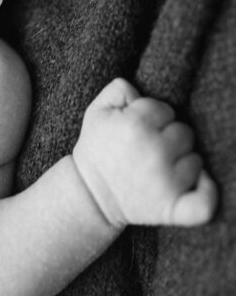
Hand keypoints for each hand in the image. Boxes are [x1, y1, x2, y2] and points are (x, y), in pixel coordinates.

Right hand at [72, 78, 217, 228]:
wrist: (89, 194)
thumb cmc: (95, 149)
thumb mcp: (96, 111)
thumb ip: (119, 89)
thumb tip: (141, 92)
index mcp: (137, 124)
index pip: (165, 110)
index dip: (152, 117)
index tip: (139, 129)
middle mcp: (155, 151)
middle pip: (184, 132)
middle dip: (169, 136)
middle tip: (149, 148)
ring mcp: (167, 181)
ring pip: (195, 160)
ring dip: (183, 161)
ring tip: (160, 166)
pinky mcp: (172, 207)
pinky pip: (204, 200)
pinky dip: (206, 190)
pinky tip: (199, 182)